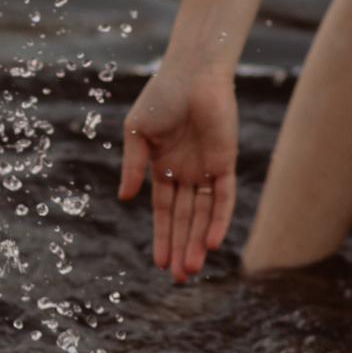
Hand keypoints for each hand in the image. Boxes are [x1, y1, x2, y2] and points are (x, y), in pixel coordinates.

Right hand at [118, 67, 239, 282]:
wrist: (192, 72)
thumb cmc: (161, 96)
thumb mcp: (137, 132)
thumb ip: (132, 165)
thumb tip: (125, 198)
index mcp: (162, 168)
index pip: (163, 212)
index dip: (162, 237)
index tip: (160, 264)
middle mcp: (186, 174)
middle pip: (185, 220)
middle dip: (181, 248)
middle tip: (180, 280)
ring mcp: (207, 169)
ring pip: (203, 215)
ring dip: (197, 242)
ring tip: (192, 269)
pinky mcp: (226, 162)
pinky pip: (223, 197)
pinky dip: (218, 220)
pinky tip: (210, 242)